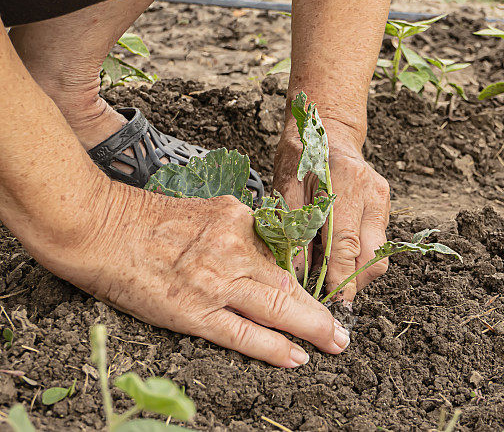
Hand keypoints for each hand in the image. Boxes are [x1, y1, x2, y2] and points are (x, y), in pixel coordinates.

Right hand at [25, 183, 349, 367]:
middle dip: (320, 311)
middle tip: (343, 331)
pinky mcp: (194, 311)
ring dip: (310, 329)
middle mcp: (234, 249)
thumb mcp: (205, 209)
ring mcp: (216, 281)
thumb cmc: (146, 218)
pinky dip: (273, 347)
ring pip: (276, 308)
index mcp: (238, 220)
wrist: (98, 225)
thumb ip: (237, 227)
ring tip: (333, 344)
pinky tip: (294, 356)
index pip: (285, 253)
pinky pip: (243, 334)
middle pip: (289, 284)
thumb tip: (264, 245)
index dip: (309, 278)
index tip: (326, 292)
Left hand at [273, 120, 390, 301]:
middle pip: (372, 255)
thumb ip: (292, 227)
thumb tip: (295, 271)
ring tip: (328, 280)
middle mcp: (372, 192)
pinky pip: (377, 244)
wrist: (328, 129)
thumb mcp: (285, 186)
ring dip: (356, 274)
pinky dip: (358, 260)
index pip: (347, 242)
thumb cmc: (301, 155)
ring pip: (379, 255)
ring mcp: (383, 200)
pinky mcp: (385, 207)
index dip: (339, 277)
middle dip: (351, 282)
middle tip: (325, 297)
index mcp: (347, 181)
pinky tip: (337, 261)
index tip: (330, 302)